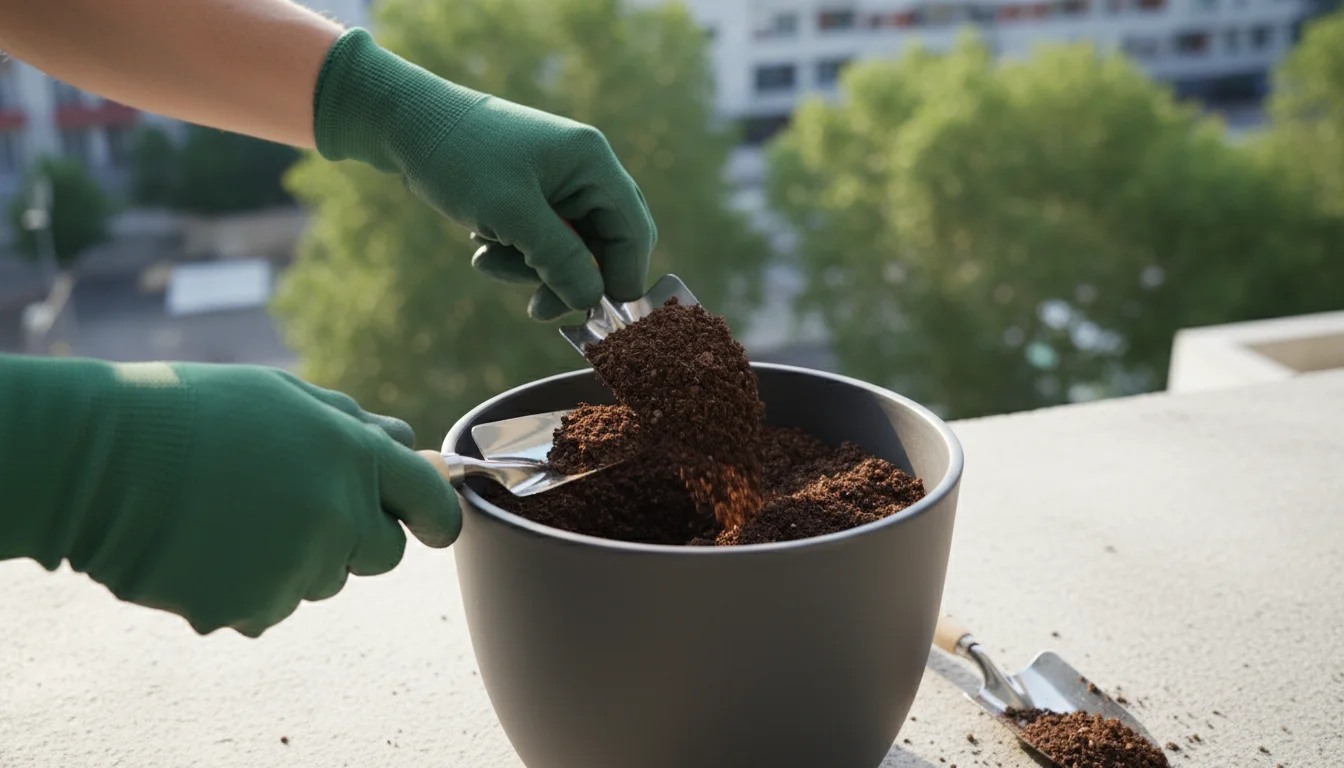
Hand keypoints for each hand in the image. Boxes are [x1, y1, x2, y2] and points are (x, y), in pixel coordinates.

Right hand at [38, 362, 458, 636]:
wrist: (101, 458)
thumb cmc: (192, 414)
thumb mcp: (286, 397)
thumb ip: (356, 428)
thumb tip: (407, 447)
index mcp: (354, 455)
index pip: (432, 505)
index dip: (433, 518)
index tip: (429, 525)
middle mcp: (339, 513)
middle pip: (385, 555)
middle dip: (356, 538)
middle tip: (299, 510)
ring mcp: (299, 565)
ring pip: (324, 580)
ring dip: (296, 560)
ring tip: (234, 518)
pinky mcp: (255, 606)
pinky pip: (273, 607)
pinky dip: (248, 588)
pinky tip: (208, 549)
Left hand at [313, 28, 655, 320]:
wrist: (404, 123)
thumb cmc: (460, 159)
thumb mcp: (511, 215)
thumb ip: (559, 258)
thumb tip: (593, 300)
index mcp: (592, 162)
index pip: (633, 230)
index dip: (623, 276)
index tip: (601, 314)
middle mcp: (584, 170)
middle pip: (603, 245)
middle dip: (568, 278)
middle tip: (537, 309)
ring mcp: (559, 182)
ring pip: (569, 249)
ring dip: (530, 267)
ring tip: (486, 261)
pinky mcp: (533, 194)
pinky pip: (542, 240)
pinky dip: (516, 253)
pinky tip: (483, 244)